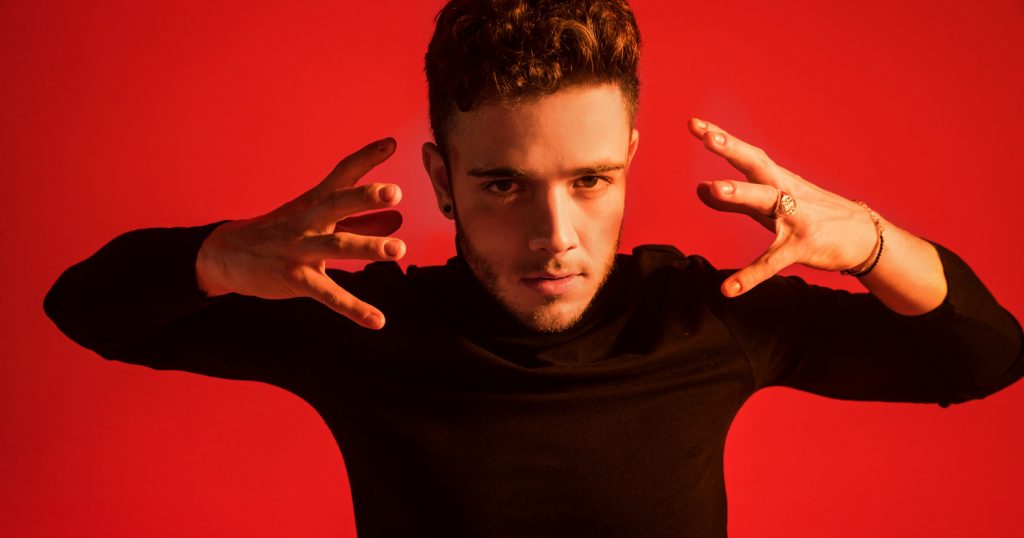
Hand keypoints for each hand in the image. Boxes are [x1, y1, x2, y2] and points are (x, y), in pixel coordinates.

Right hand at [195, 137, 404, 328]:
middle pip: (337, 203)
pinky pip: (328, 295)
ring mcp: (300, 249)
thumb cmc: (282, 233)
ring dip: (368, 246)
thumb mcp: (317, 222)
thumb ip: (359, 221)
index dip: (365, 158)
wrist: (227, 255)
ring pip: (337, 246)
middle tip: (396, 192)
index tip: (391, 143)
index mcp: (315, 203)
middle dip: (365, 197)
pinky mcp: (295, 278)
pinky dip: (354, 309)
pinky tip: (378, 321)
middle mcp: (308, 221)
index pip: (342, 175)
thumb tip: (398, 220)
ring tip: (399, 250)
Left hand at [688, 118, 879, 297]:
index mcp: (778, 180)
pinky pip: (772, 262)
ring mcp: (796, 218)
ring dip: (742, 194)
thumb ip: (735, 201)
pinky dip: (750, 276)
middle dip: (733, 149)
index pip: (747, 155)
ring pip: (768, 202)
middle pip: (758, 165)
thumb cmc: (813, 216)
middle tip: (707, 136)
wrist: (866, 238)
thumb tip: (699, 189)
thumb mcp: (773, 206)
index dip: (722, 139)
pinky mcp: (802, 247)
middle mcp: (787, 192)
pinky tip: (729, 289)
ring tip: (714, 188)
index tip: (695, 124)